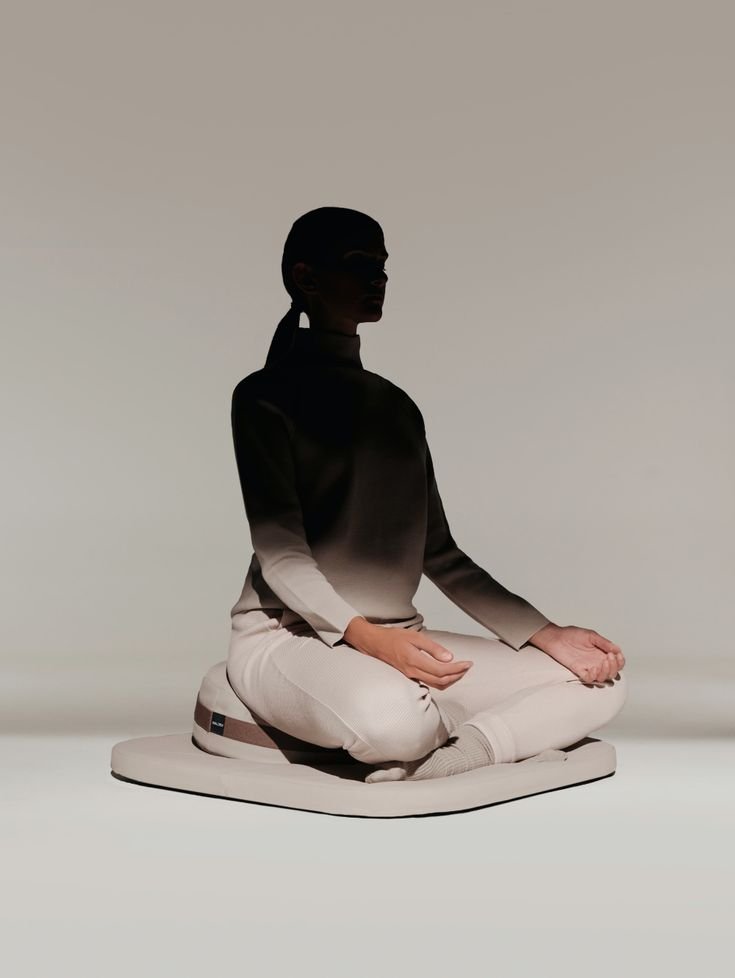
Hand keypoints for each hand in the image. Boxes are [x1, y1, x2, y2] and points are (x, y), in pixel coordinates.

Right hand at [344, 617, 473, 689]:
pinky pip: (430, 683)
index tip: (468, 663)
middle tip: (467, 666)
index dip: (457, 669)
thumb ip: (432, 648)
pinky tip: (447, 672)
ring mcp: (411, 676)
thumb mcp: (414, 637)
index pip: (442, 670)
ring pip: (436, 685)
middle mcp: (413, 672)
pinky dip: (442, 680)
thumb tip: (449, 658)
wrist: (374, 644)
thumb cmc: (393, 638)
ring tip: (461, 669)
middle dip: (458, 675)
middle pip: (441, 681)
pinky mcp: (410, 677)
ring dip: (451, 679)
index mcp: (415, 661)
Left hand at [527, 623, 624, 683]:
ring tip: (603, 663)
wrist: (556, 637)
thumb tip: (618, 649)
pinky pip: (589, 679)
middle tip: (609, 658)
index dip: (620, 661)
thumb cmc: (572, 634)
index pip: (617, 663)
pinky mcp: (578, 670)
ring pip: (603, 678)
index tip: (617, 655)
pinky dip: (593, 676)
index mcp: (602, 654)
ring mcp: (588, 667)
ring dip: (606, 672)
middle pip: (613, 673)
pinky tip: (593, 669)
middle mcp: (597, 662)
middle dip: (614, 667)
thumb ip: (604, 643)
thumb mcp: (591, 635)